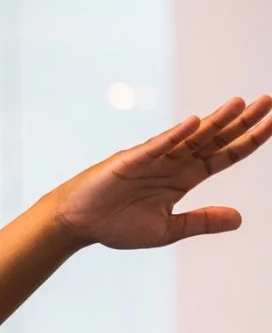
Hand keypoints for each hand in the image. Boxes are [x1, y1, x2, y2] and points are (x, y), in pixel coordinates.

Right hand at [52, 96, 271, 248]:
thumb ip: (202, 221)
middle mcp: (174, 162)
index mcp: (184, 178)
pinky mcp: (131, 160)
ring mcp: (154, 158)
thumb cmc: (117, 225)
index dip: (250, 140)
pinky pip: (157, 146)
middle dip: (242, 121)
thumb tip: (239, 219)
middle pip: (214, 138)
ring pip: (191, 137)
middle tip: (269, 102)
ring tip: (241, 104)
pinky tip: (195, 123)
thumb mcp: (167, 230)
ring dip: (215, 121)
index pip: (225, 155)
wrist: (79, 224)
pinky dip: (175, 135)